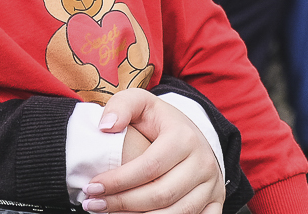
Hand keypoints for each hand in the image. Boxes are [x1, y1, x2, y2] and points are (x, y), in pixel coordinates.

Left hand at [85, 89, 224, 213]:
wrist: (192, 135)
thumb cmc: (160, 122)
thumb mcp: (141, 103)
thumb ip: (121, 106)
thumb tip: (106, 126)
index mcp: (184, 137)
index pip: (149, 167)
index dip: (118, 181)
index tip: (92, 187)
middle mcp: (203, 162)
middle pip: (161, 194)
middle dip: (123, 203)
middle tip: (94, 206)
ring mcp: (212, 185)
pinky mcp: (216, 202)